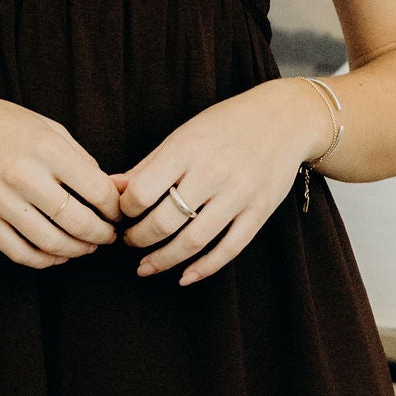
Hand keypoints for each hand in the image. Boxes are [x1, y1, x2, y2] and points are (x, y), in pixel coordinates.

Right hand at [0, 79, 124, 268]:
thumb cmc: (3, 123)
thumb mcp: (48, 127)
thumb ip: (82, 159)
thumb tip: (116, 191)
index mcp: (46, 148)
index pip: (97, 191)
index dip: (114, 208)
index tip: (117, 213)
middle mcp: (23, 174)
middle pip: (78, 222)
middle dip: (102, 235)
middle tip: (109, 236)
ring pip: (51, 243)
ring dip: (77, 251)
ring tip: (86, 247)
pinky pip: (19, 252)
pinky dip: (44, 260)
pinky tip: (56, 255)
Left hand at [115, 79, 321, 285]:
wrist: (284, 118)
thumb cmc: (225, 124)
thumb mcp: (182, 135)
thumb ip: (147, 165)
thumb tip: (111, 189)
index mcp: (187, 149)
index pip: (142, 193)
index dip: (125, 210)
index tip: (124, 213)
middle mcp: (213, 173)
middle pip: (164, 222)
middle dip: (139, 238)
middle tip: (129, 241)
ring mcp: (239, 195)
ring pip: (193, 241)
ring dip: (163, 260)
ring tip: (146, 266)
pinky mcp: (259, 212)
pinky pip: (229, 249)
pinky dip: (203, 269)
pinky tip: (184, 277)